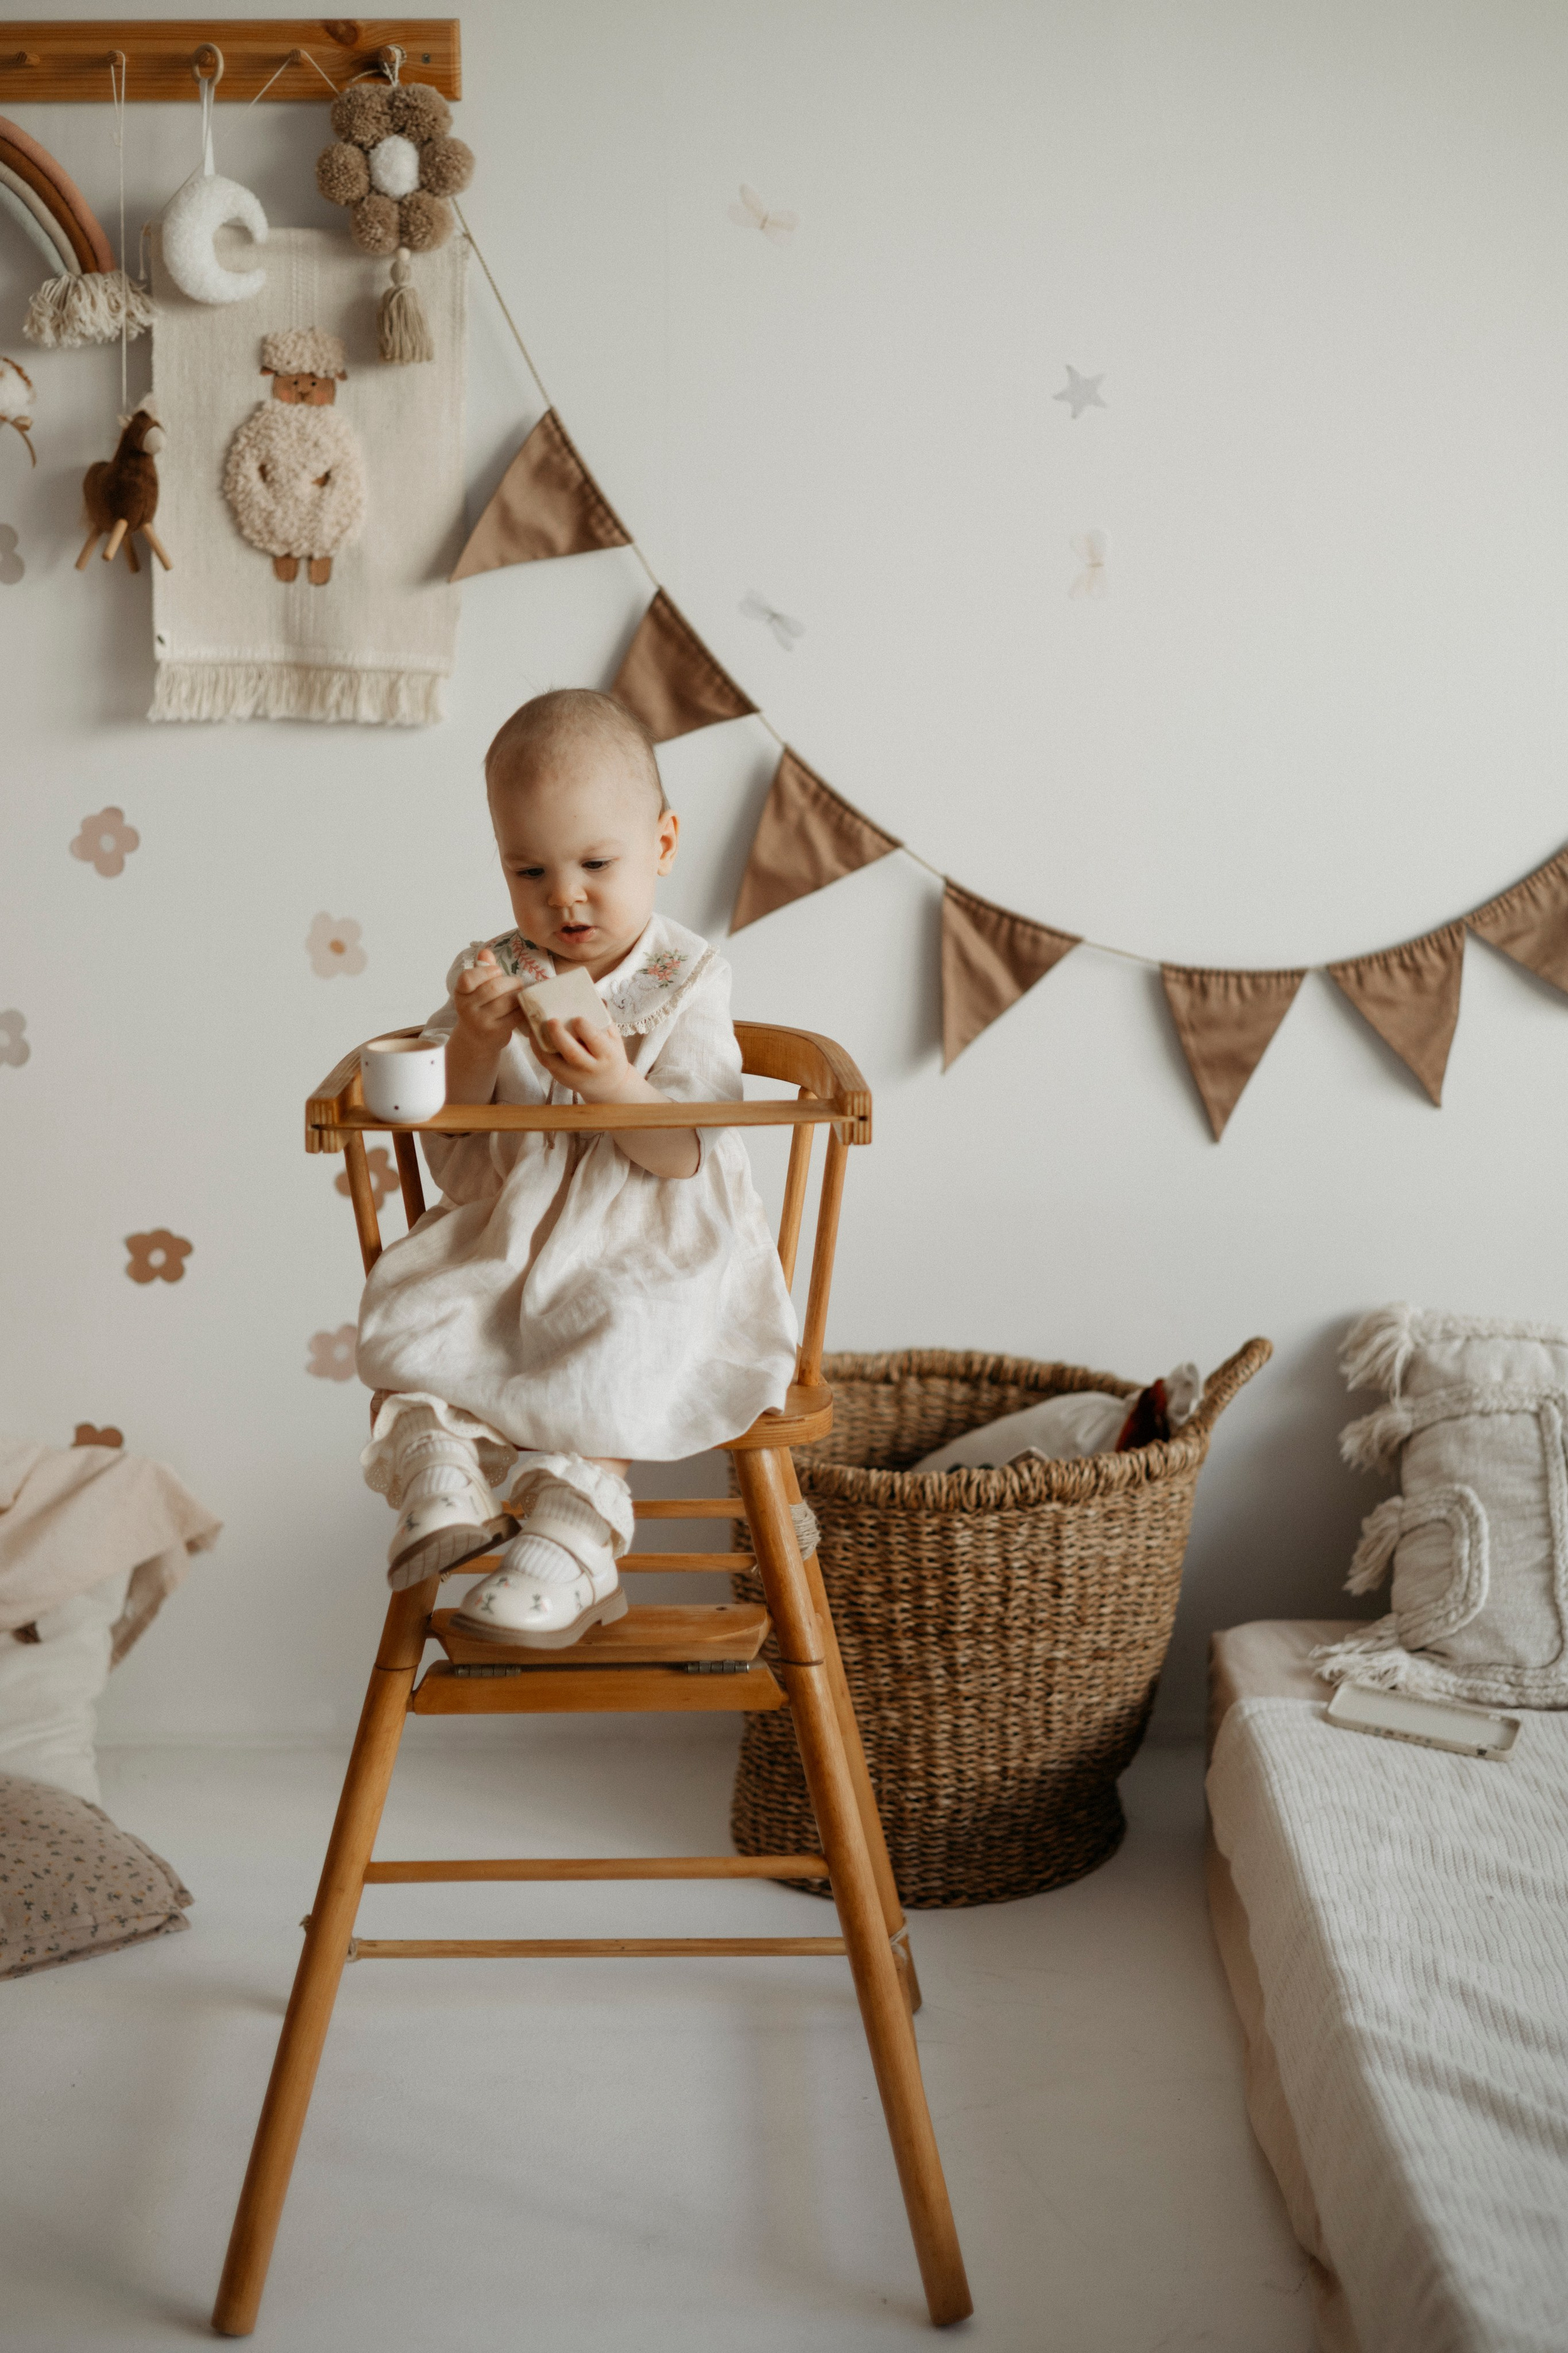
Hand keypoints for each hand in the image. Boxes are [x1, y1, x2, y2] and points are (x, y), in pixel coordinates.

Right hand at [452, 948, 521, 1052]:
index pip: (468, 978)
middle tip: (518, 983)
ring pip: (507, 1001)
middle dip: (511, 982)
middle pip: (494, 988)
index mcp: (460, 993)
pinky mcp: (495, 1032)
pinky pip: (516, 1015)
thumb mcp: (476, 989)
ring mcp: (480, 1022)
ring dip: (519, 995)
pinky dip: (523, 1008)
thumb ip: (482, 970)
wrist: (476, 1040)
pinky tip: (524, 1006)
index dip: (486, 971)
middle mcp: (466, 1008)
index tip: (497, 971)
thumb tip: (485, 952)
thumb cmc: (480, 1008)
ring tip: (521, 994)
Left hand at [532, 1014, 699, 1177]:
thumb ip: (605, 1020)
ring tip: (534, 1026)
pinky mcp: (561, 1079)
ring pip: (553, 1061)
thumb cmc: (611, 1056)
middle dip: (560, 1036)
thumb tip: (596, 997)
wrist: (609, 1086)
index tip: (577, 1017)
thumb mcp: (615, 1039)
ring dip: (541, 1043)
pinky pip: (546, 1064)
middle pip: (572, 1053)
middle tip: (550, 1020)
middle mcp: (590, 1068)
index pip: (596, 1042)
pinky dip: (537, 1049)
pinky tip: (533, 1036)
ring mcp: (573, 1076)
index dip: (586, 1030)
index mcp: (607, 1055)